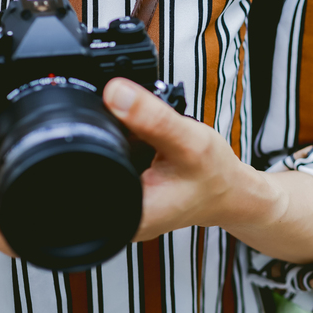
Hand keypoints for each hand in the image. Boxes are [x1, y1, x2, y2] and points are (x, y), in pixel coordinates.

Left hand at [103, 78, 272, 240]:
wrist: (230, 192)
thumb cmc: (215, 175)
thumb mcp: (189, 141)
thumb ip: (152, 118)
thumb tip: (114, 92)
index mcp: (130, 217)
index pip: (82, 175)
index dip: (90, 142)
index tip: (125, 133)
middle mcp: (120, 220)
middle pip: (87, 168)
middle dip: (107, 141)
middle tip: (144, 139)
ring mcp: (123, 211)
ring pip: (98, 166)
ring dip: (114, 145)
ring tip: (146, 144)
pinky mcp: (128, 198)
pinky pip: (113, 167)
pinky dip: (123, 150)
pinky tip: (144, 149)